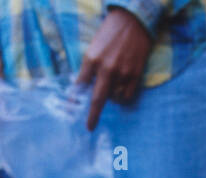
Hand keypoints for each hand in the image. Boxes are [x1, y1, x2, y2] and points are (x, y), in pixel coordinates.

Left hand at [77, 8, 152, 130]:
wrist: (133, 21)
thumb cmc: (110, 34)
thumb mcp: (93, 48)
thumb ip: (88, 68)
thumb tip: (82, 89)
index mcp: (92, 59)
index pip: (80, 85)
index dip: (74, 100)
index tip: (70, 111)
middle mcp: (107, 68)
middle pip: (98, 99)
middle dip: (93, 116)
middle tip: (90, 127)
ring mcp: (123, 72)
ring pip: (114, 98)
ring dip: (111, 98)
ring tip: (111, 86)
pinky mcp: (135, 74)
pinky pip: (127, 96)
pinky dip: (122, 97)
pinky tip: (120, 89)